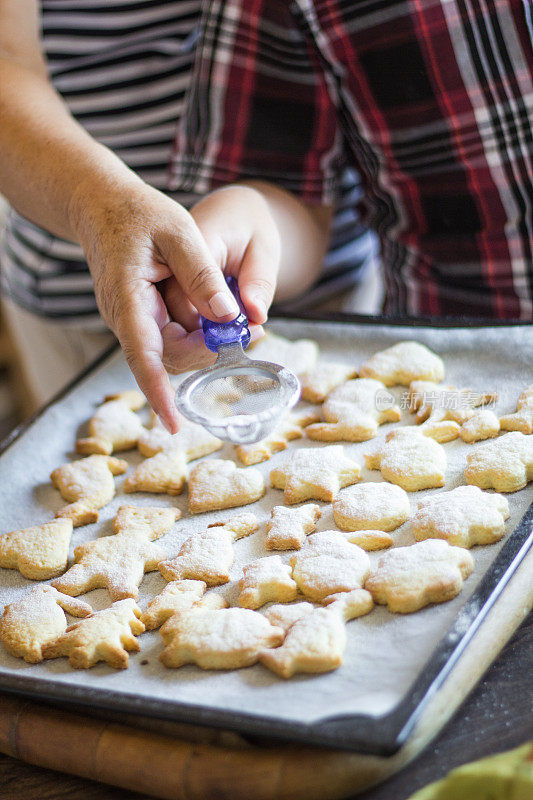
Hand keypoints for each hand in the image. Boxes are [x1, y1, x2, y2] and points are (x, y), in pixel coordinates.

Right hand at [69, 177, 263, 431]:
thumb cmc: (139, 213)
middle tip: (247, 333)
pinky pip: (169, 336)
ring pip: (171, 350)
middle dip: (207, 353)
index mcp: (128, 299)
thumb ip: (202, 275)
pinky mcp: (140, 318)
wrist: (102, 205)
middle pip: (167, 357)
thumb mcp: (180, 233)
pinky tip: (216, 315)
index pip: (143, 356)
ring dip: (204, 342)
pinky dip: (195, 331)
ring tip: (237, 322)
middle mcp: (124, 318)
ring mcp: (130, 320)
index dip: (159, 393)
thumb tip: (228, 317)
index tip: (174, 424)